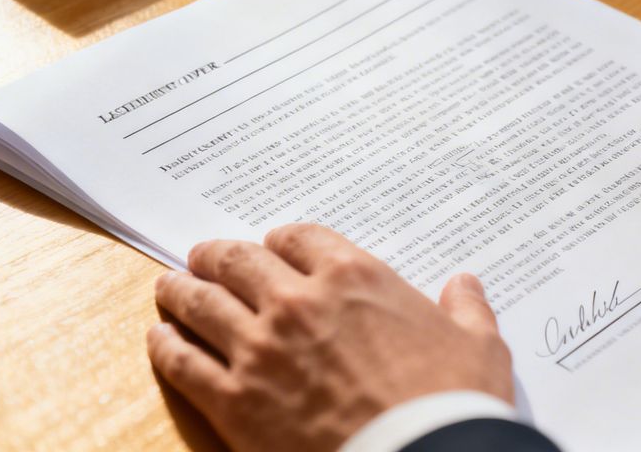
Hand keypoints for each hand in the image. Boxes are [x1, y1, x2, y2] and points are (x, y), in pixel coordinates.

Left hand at [147, 224, 512, 451]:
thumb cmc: (451, 403)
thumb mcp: (478, 346)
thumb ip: (467, 309)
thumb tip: (465, 286)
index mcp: (355, 277)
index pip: (300, 237)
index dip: (283, 241)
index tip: (275, 248)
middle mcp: (298, 302)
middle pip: (238, 262)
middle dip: (217, 257)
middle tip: (203, 257)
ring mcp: (259, 350)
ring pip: (201, 304)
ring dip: (181, 290)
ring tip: (169, 287)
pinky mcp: (234, 400)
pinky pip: (183, 362)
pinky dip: (167, 345)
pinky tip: (161, 339)